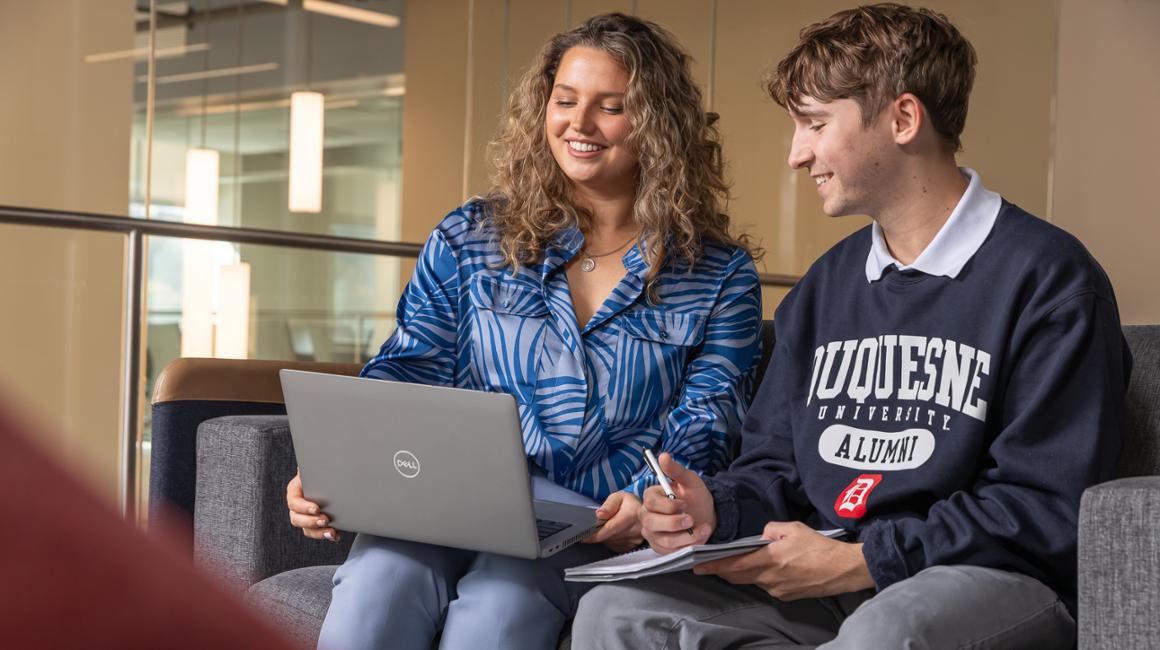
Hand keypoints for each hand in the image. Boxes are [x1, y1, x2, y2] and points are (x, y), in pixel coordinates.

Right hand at [287, 472, 340, 541]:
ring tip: (332, 532)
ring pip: (306, 529)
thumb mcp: (317, 467)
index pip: (294, 501)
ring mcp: (305, 516)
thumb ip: (315, 466)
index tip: (317, 508)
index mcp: (295, 491)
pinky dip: (327, 535)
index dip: (304, 507)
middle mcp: (297, 506)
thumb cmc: (323, 471)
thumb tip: (316, 458)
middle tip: (325, 520)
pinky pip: (317, 534)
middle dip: (311, 521)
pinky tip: (337, 535)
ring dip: (318, 533)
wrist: (333, 479)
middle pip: (296, 518)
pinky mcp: (315, 524)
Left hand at [583, 492, 643, 551]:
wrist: (645, 511)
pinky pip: (616, 547)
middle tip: (593, 528)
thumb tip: (599, 515)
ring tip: (607, 527)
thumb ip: (608, 505)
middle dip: (598, 534)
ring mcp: (635, 539)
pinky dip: (611, 541)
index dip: (594, 534)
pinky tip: (613, 533)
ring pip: (611, 543)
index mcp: (631, 514)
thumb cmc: (629, 503)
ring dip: (604, 538)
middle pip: (609, 537)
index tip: (583, 537)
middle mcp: (635, 529)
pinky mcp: (633, 546)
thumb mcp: (618, 497)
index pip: (609, 529)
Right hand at [638, 453, 716, 553]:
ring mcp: (653, 533)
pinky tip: (698, 538)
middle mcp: (648, 515)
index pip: (651, 502)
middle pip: (652, 522)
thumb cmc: (696, 497)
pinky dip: (687, 546)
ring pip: (664, 540)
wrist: (707, 517)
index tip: (684, 503)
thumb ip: (677, 470)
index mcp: (652, 497)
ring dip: (686, 536)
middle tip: (691, 519)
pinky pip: (670, 552)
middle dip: (675, 523)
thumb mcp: (691, 481)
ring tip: (703, 529)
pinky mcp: (661, 548)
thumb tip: (663, 456)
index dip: (668, 505)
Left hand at [694, 521, 872, 599]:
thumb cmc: (819, 546)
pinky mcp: (786, 596)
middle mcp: (770, 578)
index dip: (713, 567)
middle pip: (737, 577)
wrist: (842, 569)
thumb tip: (760, 536)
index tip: (697, 567)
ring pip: (752, 582)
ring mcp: (778, 590)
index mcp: (769, 559)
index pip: (733, 566)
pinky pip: (766, 586)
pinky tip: (767, 568)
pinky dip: (760, 577)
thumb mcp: (792, 527)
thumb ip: (770, 529)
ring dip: (743, 573)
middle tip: (710, 565)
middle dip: (723, 571)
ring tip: (741, 561)